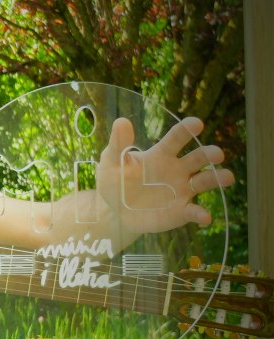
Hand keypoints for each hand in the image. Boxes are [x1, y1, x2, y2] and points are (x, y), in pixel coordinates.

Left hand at [97, 116, 233, 232]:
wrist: (114, 211)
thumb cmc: (115, 181)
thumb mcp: (111, 162)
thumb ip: (118, 144)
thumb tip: (121, 121)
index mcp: (161, 154)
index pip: (177, 138)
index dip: (186, 130)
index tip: (196, 123)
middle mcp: (177, 170)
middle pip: (198, 158)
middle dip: (209, 154)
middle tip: (217, 154)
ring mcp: (182, 190)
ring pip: (204, 181)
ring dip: (217, 178)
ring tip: (227, 177)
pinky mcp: (181, 211)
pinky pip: (194, 211)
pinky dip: (201, 214)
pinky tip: (205, 217)